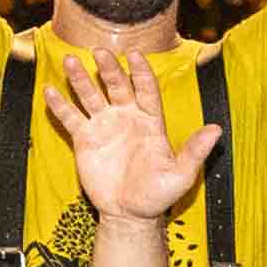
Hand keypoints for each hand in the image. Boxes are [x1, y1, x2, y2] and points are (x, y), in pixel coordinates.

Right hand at [49, 50, 218, 224]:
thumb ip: (195, 151)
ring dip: (81, 79)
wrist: (129, 215)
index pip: (146, 89)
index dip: (140, 71)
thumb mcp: (180, 175)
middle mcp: (126, 118)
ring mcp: (104, 126)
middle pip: (117, 86)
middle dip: (109, 69)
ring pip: (91, 96)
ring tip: (71, 60)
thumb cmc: (157, 195)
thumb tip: (216, 130)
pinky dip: (60, 105)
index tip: (134, 54)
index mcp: (150, 121)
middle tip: (100, 52)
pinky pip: (70, 118)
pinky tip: (50, 90)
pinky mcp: (84, 139)